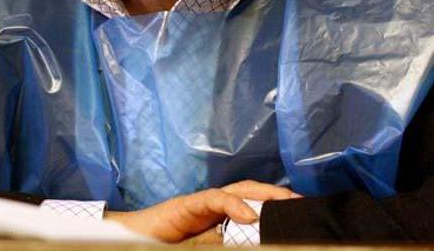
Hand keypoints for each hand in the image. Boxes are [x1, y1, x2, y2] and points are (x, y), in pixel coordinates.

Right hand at [105, 180, 296, 242]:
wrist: (132, 241)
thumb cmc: (168, 244)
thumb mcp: (206, 247)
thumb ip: (227, 244)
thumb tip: (256, 239)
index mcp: (220, 220)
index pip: (254, 205)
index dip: (276, 205)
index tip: (301, 212)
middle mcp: (213, 207)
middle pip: (251, 191)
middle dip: (277, 195)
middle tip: (301, 203)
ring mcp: (200, 203)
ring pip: (238, 190)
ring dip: (263, 194)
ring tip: (285, 202)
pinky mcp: (186, 204)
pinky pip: (213, 199)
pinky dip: (234, 205)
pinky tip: (249, 214)